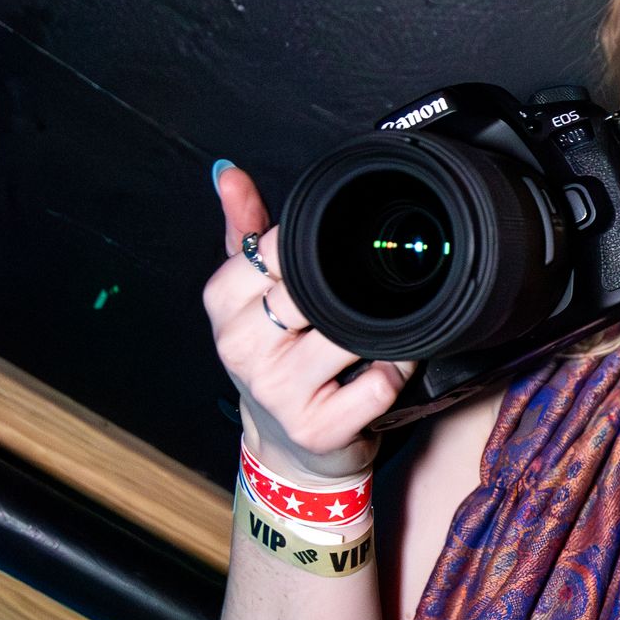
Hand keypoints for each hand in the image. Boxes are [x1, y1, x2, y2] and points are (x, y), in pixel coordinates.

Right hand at [201, 161, 411, 477]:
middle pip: (309, 290)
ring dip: (378, 329)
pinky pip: (377, 382)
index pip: (272, 249)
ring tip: (379, 329)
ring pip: (347, 334)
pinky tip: (388, 365)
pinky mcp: (318, 428)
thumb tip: (229, 173)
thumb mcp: (249, 295)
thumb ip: (243, 231)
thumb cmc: (274, 361)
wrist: (285, 446)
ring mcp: (278, 392)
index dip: (310, 249)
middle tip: (361, 297)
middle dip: (344, 291)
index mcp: (223, 306)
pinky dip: (396, 368)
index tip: (327, 261)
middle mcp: (244, 348)